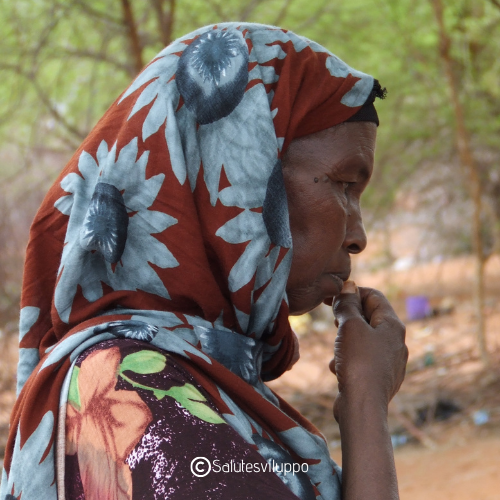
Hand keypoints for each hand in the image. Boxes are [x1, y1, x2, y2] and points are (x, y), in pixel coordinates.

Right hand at [329, 281, 407, 421]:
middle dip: (348, 317)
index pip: (374, 296)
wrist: (363, 407)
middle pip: (370, 317)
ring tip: (336, 348)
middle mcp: (396, 342)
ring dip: (346, 339)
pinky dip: (349, 358)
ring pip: (364, 339)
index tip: (331, 297)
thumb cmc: (358, 362)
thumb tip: (349, 286)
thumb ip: (348, 305)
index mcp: (393, 326)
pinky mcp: (381, 378)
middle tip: (333, 320)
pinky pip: (363, 359)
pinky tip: (337, 368)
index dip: (352, 291)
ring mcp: (390, 362)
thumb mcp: (349, 327)